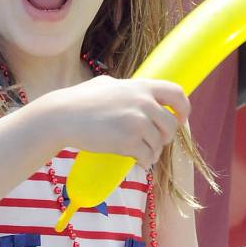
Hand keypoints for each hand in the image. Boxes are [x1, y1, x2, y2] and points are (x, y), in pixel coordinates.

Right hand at [55, 75, 189, 168]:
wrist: (62, 116)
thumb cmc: (79, 100)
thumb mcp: (106, 84)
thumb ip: (127, 88)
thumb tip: (139, 93)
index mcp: (140, 86)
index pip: (177, 93)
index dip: (183, 108)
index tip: (180, 118)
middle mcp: (143, 102)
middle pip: (171, 125)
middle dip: (165, 137)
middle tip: (154, 143)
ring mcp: (137, 122)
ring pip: (159, 144)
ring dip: (152, 152)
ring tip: (141, 154)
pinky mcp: (129, 141)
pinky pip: (147, 157)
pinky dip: (144, 162)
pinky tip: (136, 161)